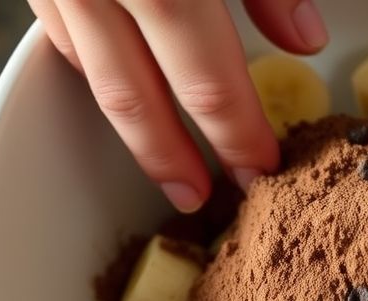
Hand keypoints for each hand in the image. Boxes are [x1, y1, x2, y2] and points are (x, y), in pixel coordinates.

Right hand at [27, 0, 328, 211]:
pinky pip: (61, 34)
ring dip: (132, 130)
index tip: (262, 169)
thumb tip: (306, 41)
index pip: (205, 76)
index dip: (235, 132)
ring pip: (94, 73)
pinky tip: (124, 94)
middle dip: (173, 154)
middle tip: (203, 199)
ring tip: (165, 170)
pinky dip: (94, 69)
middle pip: (136, 93)